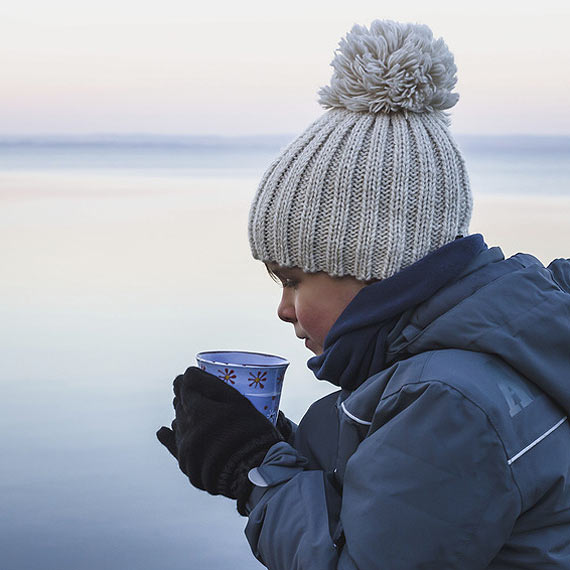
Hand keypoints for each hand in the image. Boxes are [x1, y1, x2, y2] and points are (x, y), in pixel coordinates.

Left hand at [156, 367, 281, 513]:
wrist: (253, 473)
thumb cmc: (251, 431)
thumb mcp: (237, 401)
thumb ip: (211, 385)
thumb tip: (187, 374)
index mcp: (196, 409)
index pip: (182, 384)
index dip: (190, 379)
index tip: (196, 379)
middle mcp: (185, 428)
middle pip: (179, 403)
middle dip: (188, 396)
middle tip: (202, 395)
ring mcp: (184, 447)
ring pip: (178, 422)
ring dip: (185, 415)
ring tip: (200, 415)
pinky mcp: (187, 464)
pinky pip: (172, 446)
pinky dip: (169, 436)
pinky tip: (162, 431)